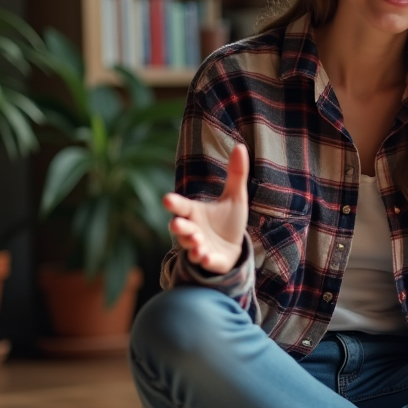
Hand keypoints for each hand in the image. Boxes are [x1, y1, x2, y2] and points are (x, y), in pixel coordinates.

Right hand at [163, 143, 249, 274]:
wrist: (233, 249)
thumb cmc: (229, 221)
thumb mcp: (235, 197)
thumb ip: (236, 174)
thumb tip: (241, 147)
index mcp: (194, 212)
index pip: (181, 206)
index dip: (174, 203)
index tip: (167, 199)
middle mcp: (192, 229)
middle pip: (181, 228)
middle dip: (178, 227)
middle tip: (177, 223)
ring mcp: (199, 246)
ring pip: (190, 246)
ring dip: (192, 244)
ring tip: (197, 241)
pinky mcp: (209, 260)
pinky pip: (204, 260)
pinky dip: (204, 259)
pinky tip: (206, 256)